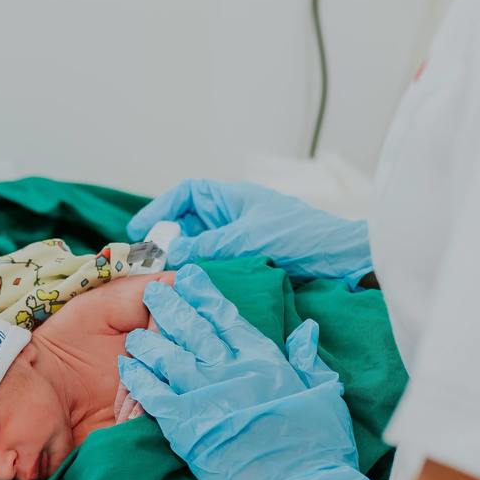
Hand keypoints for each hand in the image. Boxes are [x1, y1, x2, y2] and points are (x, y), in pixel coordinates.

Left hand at [117, 265, 374, 479]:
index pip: (229, 318)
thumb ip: (308, 358)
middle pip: (194, 331)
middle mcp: (232, 371)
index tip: (190, 277)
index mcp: (264, 361)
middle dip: (171, 308)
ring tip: (134, 334)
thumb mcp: (322, 392)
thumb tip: (304, 327)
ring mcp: (207, 398)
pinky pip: (154, 396)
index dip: (207, 296)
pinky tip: (126, 368)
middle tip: (153, 292)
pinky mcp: (187, 427)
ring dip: (150, 342)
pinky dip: (139, 379)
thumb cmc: (318, 445)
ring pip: (169, 358)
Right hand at [126, 179, 372, 285]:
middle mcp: (233, 214)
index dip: (160, 209)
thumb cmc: (299, 237)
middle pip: (188, 222)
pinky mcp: (249, 259)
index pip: (186, 194)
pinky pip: (216, 262)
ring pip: (200, 246)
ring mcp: (241, 237)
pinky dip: (202, 271)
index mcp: (231, 196)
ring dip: (184, 259)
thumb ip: (206, 246)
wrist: (340, 257)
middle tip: (149, 262)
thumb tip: (169, 254)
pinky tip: (194, 285)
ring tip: (167, 276)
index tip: (140, 230)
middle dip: (167, 239)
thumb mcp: (246, 240)